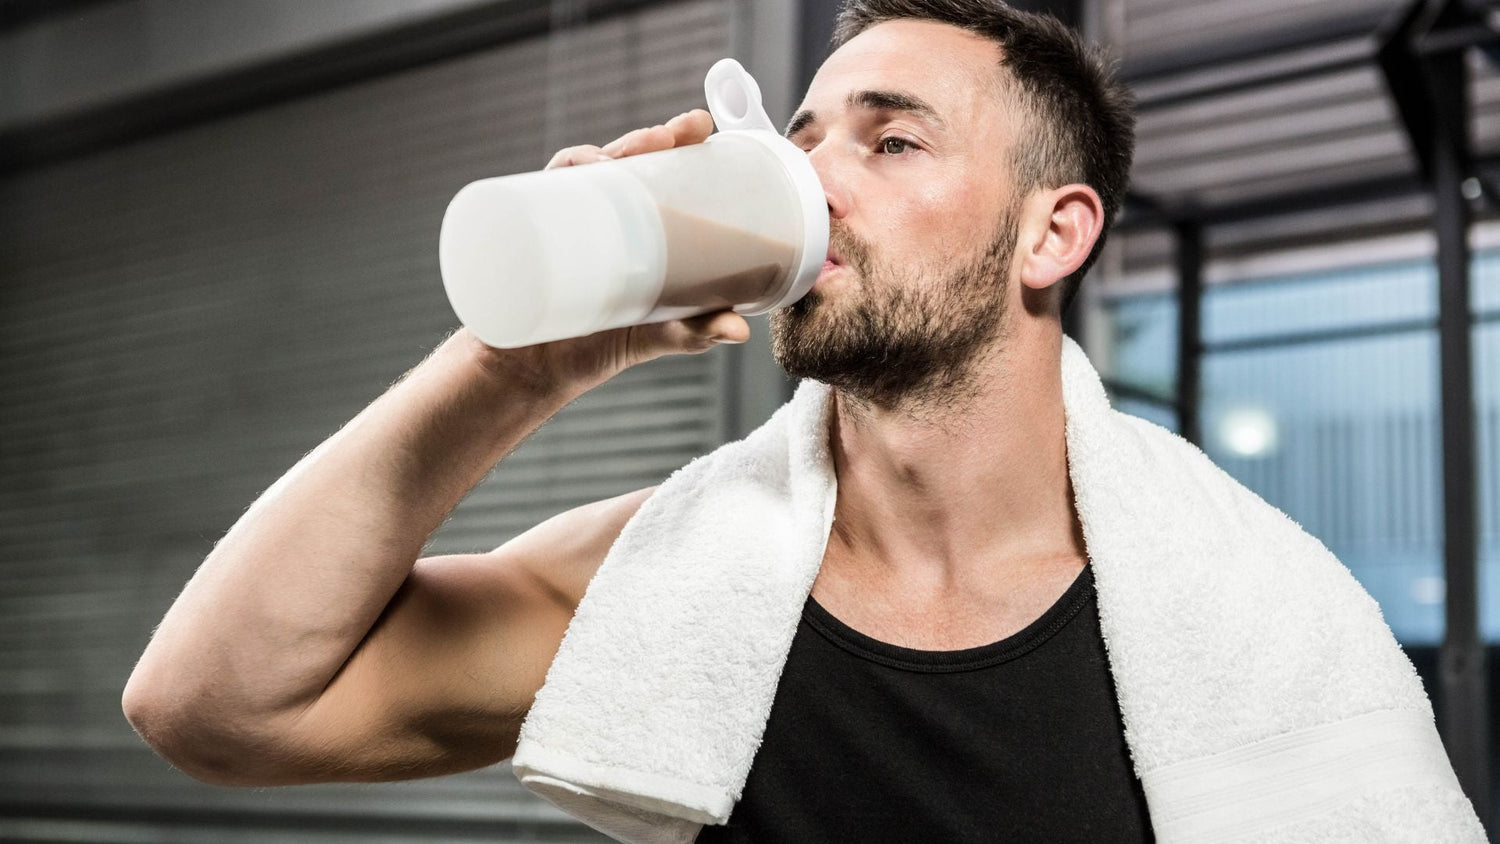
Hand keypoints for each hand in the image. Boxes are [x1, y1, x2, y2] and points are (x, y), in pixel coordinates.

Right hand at [470, 110, 751, 394]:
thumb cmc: (601, 344)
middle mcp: (601, 215)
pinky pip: (539, 196)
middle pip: (622, 159)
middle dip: (645, 139)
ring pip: (581, 170)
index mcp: (637, 225)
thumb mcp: (660, 334)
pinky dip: (558, 179)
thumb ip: (697, 332)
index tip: (699, 125)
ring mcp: (566, 222)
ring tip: (619, 161)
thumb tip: (740, 333)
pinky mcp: (534, 236)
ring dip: (600, 154)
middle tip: (671, 136)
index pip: (657, 169)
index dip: (676, 139)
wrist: (536, 371)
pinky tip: (575, 178)